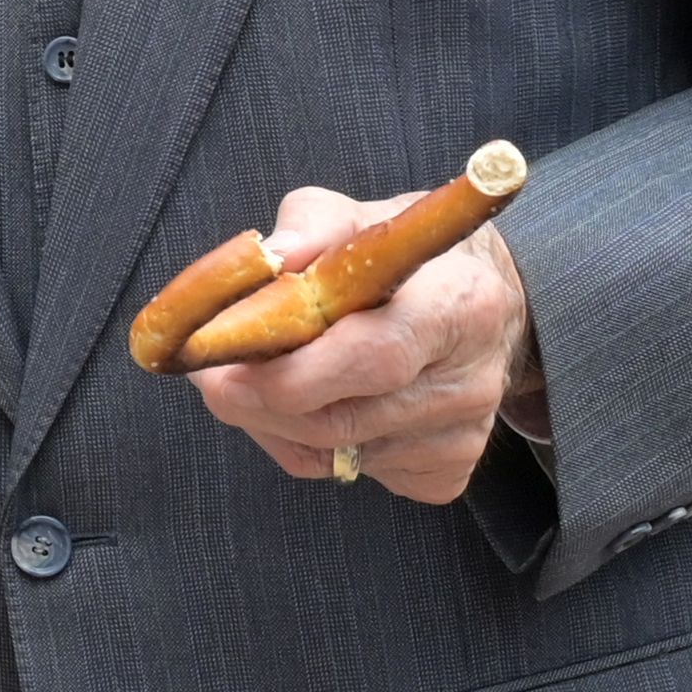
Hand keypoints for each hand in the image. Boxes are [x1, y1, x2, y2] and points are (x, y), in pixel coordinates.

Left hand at [182, 182, 528, 501]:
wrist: (481, 304)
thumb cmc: (403, 259)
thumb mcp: (358, 218)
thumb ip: (308, 229)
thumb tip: (264, 258)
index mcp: (459, 305)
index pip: (372, 356)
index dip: (290, 371)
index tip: (222, 365)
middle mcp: (473, 380)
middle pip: (343, 418)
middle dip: (260, 402)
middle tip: (211, 377)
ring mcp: (463, 435)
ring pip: (334, 453)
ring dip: (273, 422)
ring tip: (255, 379)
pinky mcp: (447, 473)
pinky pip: (348, 472)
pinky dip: (309, 446)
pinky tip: (314, 403)